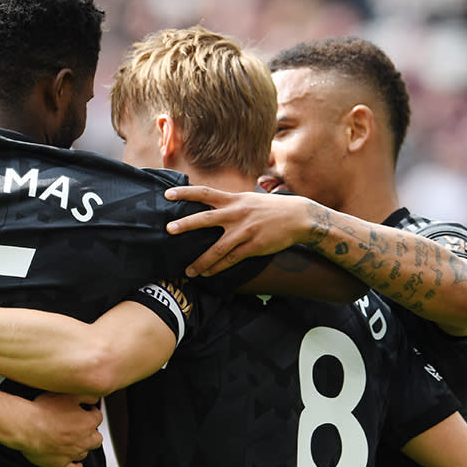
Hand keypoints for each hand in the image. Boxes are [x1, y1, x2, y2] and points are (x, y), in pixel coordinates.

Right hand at [18, 393, 103, 466]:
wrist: (26, 427)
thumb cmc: (44, 410)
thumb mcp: (68, 395)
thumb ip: (87, 396)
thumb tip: (95, 400)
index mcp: (88, 423)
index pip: (98, 417)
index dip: (90, 412)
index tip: (84, 410)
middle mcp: (84, 440)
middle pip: (97, 438)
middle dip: (91, 432)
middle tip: (81, 426)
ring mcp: (72, 454)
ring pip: (85, 452)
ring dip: (82, 446)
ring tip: (73, 440)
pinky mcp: (61, 464)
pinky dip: (76, 466)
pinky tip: (74, 462)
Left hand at [164, 186, 313, 276]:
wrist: (298, 217)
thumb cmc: (270, 208)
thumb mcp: (248, 198)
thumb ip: (228, 202)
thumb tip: (207, 202)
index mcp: (233, 200)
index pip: (204, 193)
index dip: (185, 193)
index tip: (167, 194)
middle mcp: (237, 213)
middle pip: (206, 219)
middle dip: (186, 224)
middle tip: (169, 229)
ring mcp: (245, 231)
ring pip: (218, 248)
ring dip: (202, 261)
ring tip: (189, 271)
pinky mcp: (254, 246)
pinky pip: (232, 259)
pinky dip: (219, 267)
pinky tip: (208, 273)